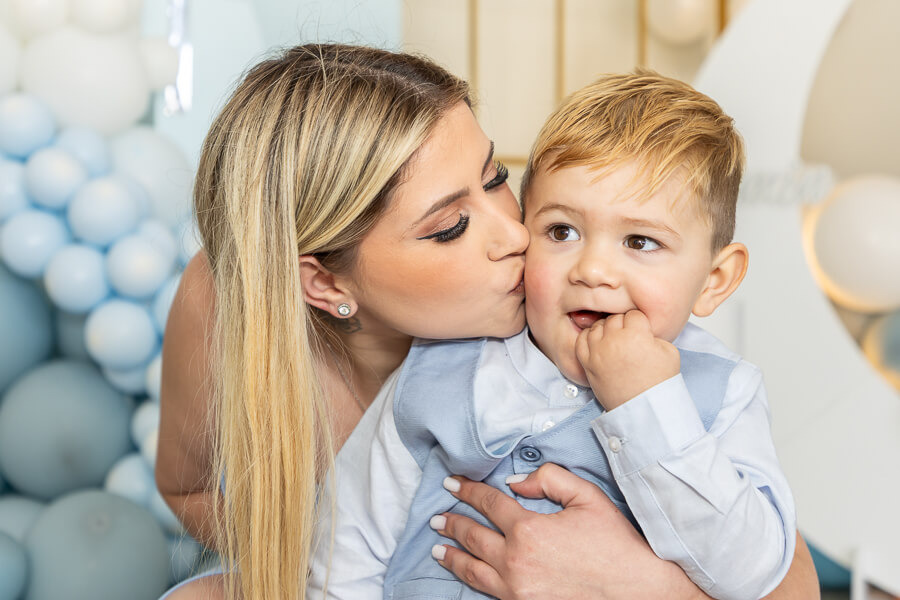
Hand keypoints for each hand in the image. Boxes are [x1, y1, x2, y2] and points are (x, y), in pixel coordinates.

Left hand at [432, 463, 702, 599]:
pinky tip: (467, 573)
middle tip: (438, 517)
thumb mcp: (587, 497)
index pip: (488, 503)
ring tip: (438, 547)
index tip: (452, 483)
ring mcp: (517, 589)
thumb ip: (549, 479)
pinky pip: (488, 591)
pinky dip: (471, 579)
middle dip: (452, 523)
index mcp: (529, 529)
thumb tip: (515, 482)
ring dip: (452, 555)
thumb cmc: (616, 543)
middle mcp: (516, 561)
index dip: (467, 491)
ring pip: (473, 569)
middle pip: (473, 536)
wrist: (637, 592)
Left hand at [576, 309, 679, 409]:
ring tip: (615, 340)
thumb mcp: (670, 351)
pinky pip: (581, 341)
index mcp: (635, 335)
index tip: (641, 330)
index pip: (633, 314)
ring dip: (606, 329)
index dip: (639, 322)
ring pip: (597, 326)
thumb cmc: (658, 383)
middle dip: (623, 324)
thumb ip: (654, 334)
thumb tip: (641, 329)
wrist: (644, 408)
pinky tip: (598, 342)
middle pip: (614, 318)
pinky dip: (588, 338)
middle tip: (630, 336)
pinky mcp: (587, 363)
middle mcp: (614, 340)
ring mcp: (597, 352)